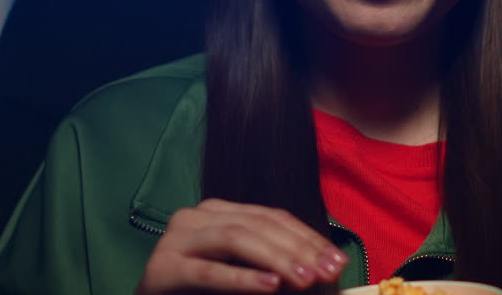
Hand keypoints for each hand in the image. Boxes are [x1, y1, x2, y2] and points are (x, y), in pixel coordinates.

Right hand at [134, 199, 347, 294]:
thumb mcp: (246, 277)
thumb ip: (276, 269)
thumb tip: (326, 269)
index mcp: (220, 213)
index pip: (273, 217)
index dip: (308, 237)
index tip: (338, 261)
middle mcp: (197, 216)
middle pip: (258, 224)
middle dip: (299, 249)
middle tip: (329, 272)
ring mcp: (177, 238)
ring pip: (236, 238)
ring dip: (277, 260)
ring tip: (305, 279)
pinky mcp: (162, 268)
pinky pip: (208, 271)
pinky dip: (241, 279)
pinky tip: (269, 287)